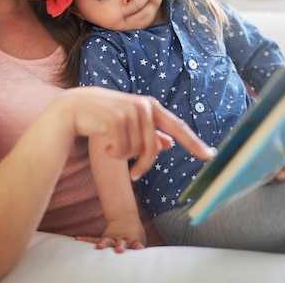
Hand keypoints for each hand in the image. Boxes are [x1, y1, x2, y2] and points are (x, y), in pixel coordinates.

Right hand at [62, 87, 215, 179]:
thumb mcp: (128, 124)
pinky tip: (104, 144)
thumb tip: (168, 144)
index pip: (178, 127)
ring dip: (123, 156)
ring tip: (111, 146)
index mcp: (151, 107)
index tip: (210, 156)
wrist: (75, 108)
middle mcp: (144, 106)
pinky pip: (122, 150)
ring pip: (137, 151)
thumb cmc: (103, 117)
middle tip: (135, 177)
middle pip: (153, 148)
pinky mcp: (116, 119)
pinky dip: (113, 153)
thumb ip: (149, 133)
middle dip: (144, 165)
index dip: (194, 143)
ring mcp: (131, 111)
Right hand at [75, 217, 146, 252]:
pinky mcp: (104, 238)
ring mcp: (112, 238)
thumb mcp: (140, 241)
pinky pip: (93, 239)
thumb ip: (139, 251)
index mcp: (132, 240)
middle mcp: (121, 239)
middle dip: (120, 247)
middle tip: (119, 250)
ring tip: (99, 247)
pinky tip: (77, 239)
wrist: (125, 218)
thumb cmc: (134, 234)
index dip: (137, 246)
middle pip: (121, 243)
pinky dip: (86, 239)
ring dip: (103, 244)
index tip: (139, 248)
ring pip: (107, 241)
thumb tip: (142, 264)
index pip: (136, 244)